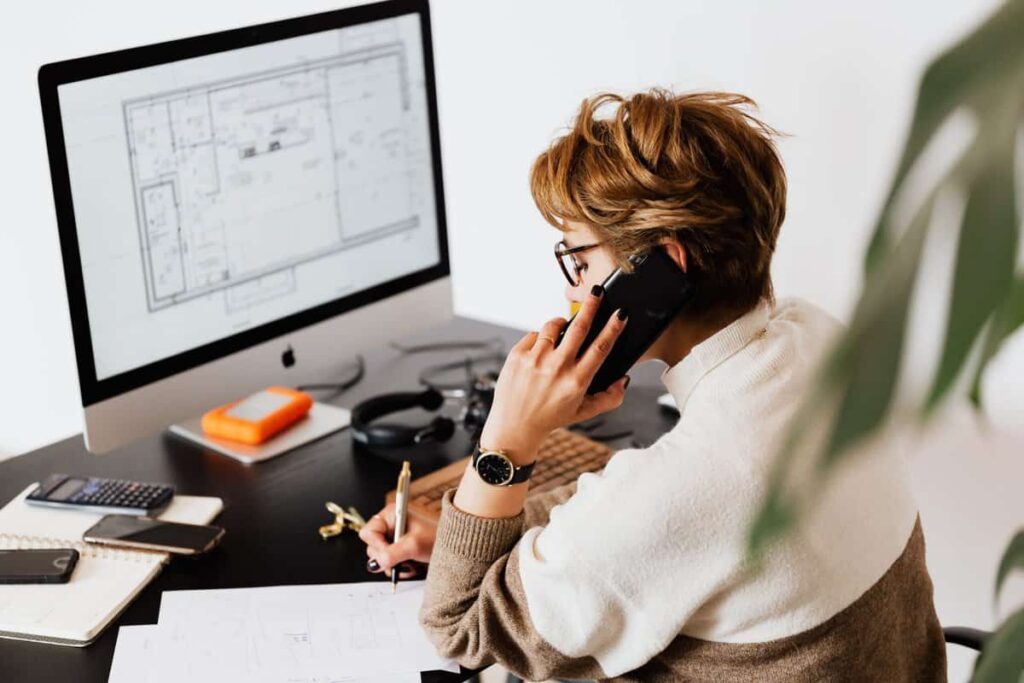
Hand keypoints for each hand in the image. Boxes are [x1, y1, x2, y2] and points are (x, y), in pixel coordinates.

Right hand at [358, 502, 437, 576]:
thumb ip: (392, 554)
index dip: (377, 545)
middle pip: (372, 546)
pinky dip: (397, 568)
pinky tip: (410, 566)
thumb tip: (376, 564)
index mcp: (391, 515)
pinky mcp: (397, 549)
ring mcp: (393, 538)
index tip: (389, 554)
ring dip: (392, 564)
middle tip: (400, 560)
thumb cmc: (436, 538)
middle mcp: (389, 525)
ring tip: (409, 563)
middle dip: (385, 557)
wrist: (453, 546)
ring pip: (379, 557)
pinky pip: (387, 562)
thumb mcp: (414, 545)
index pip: (369, 532)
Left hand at [481, 285, 629, 459]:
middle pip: (578, 327)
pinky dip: (540, 338)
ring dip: (561, 323)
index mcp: (576, 381)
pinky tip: (541, 350)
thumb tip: (623, 380)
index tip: (620, 314)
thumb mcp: (584, 412)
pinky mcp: (517, 356)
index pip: (600, 348)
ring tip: (563, 330)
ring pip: (553, 326)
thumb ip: (609, 398)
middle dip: (591, 306)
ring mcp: (535, 360)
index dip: (613, 328)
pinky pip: (534, 335)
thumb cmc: (550, 418)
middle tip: (597, 291)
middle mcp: (556, 368)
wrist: (514, 428)